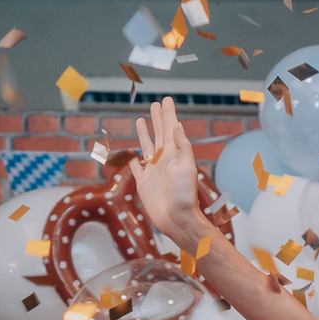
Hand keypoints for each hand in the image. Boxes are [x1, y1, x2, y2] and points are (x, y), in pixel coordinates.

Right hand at [129, 97, 207, 248]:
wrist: (178, 220)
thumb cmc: (184, 196)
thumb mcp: (187, 168)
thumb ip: (182, 147)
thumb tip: (177, 125)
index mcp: (174, 155)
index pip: (170, 129)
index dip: (168, 114)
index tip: (166, 99)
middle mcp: (164, 161)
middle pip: (159, 134)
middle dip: (158, 119)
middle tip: (156, 103)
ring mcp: (153, 172)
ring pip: (147, 147)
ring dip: (145, 134)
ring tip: (142, 120)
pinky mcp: (144, 184)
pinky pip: (136, 169)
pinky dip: (132, 160)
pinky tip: (131, 154)